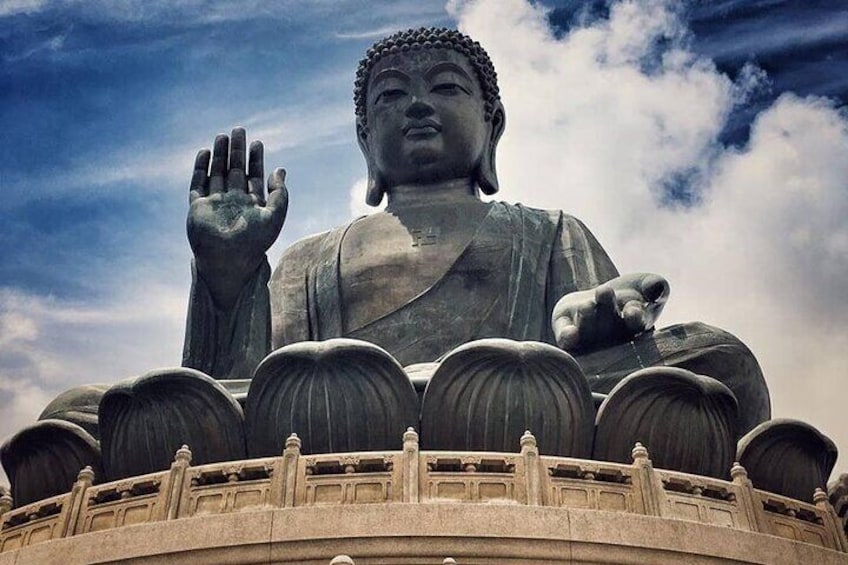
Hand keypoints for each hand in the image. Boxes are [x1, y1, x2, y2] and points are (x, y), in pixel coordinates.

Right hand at [187, 127, 287, 307]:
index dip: (256, 159)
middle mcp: (233, 202)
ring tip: (223, 136)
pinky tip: (205, 152)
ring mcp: (215, 203)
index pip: (254, 176)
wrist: (229, 260)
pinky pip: (198, 183)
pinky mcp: (198, 207)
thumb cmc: (255, 242)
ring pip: (216, 173)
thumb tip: (280, 169)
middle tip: (239, 130)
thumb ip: (280, 193)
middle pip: (234, 170)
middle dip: (237, 151)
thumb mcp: (275, 215)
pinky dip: (200, 168)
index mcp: (251, 205)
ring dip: (219, 155)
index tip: (258, 143)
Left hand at [552, 273, 669, 352]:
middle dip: (606, 310)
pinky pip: (566, 338)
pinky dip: (568, 337)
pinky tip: (569, 335)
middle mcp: (611, 336)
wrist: (600, 297)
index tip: (633, 311)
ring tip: (587, 306)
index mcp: (634, 326)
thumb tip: (657, 288)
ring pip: (587, 331)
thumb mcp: (646, 284)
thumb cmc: (630, 293)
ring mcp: (588, 337)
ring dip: (587, 321)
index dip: (635, 317)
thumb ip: (654, 285)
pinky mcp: (566, 332)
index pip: (636, 324)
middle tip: (604, 292)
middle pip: (609, 325)